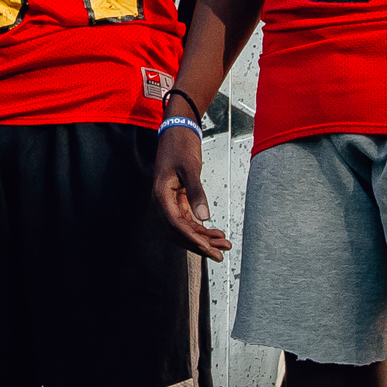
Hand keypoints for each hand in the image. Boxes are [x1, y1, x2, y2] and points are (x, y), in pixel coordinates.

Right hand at [155, 121, 228, 258]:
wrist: (177, 132)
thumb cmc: (180, 146)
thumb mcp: (190, 168)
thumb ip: (196, 193)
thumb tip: (204, 218)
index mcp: (161, 195)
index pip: (175, 224)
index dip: (191, 238)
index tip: (206, 248)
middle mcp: (163, 202)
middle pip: (181, 232)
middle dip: (201, 244)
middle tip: (220, 254)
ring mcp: (171, 202)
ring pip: (186, 228)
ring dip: (204, 238)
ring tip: (224, 245)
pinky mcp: (179, 199)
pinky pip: (189, 219)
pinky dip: (203, 228)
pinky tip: (217, 233)